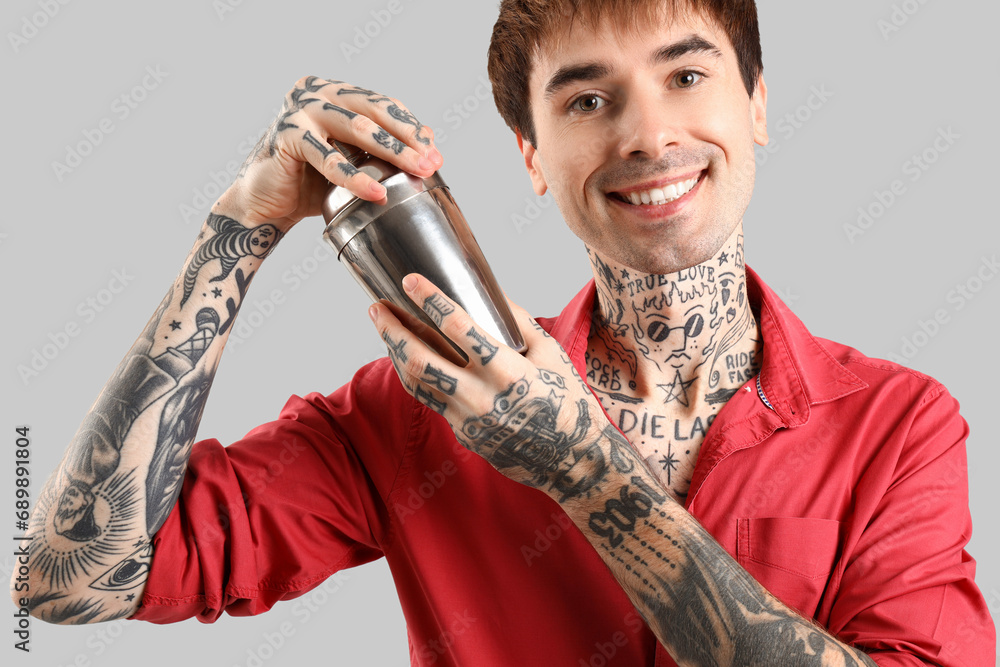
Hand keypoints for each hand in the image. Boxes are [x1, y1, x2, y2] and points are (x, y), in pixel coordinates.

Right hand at [220, 76, 442, 230]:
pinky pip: (330, 158)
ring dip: (392, 151)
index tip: (434, 153)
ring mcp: (301, 110)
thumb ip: (383, 146)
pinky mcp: (288, 135)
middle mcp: (317, 92)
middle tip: (431, 162)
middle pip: (374, 111)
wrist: (266, 203)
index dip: (410, 128)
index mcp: (334, 92)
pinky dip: (355, 177)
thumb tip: (430, 137)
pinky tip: (376, 193)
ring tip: (416, 171)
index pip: (382, 105)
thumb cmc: (311, 181)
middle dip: (408, 138)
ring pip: (358, 128)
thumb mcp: (354, 159)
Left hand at [369, 274, 633, 501]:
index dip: (430, 300)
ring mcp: (467, 418)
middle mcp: (481, 396)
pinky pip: (428, 398)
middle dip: (393, 328)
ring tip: (383, 326)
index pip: (458, 327)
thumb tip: (491, 293)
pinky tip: (404, 355)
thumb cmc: (568, 402)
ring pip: (414, 381)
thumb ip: (518, 322)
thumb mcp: (552, 354)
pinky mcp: (462, 432)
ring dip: (392, 350)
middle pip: (419, 358)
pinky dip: (411, 373)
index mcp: (508, 371)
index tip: (411, 280)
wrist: (572, 460)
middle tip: (378, 305)